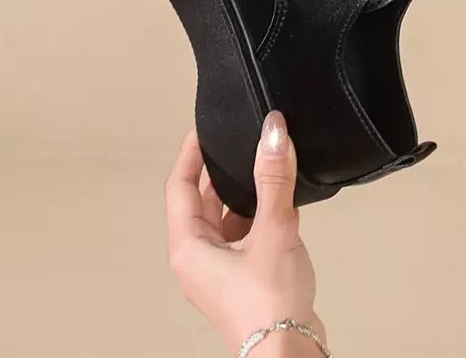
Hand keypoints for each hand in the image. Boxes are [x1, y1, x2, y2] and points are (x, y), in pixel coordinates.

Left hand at [165, 112, 323, 353]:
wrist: (288, 354)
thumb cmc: (268, 306)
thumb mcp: (273, 230)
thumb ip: (274, 179)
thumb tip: (272, 134)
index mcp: (189, 247)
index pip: (178, 187)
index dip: (190, 154)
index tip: (203, 129)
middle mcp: (198, 259)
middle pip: (200, 202)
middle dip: (220, 173)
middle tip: (239, 144)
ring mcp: (219, 271)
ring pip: (223, 219)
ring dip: (242, 195)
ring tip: (265, 171)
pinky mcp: (241, 278)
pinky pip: (242, 235)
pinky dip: (256, 216)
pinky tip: (280, 207)